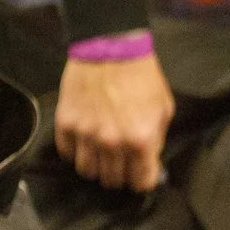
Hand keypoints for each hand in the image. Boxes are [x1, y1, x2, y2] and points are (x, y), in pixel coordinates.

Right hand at [54, 53, 174, 190]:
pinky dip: (75, 151)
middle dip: (119, 174)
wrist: (111, 46)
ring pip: (87, 171)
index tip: (139, 175)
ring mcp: (86, 134)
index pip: (140, 182)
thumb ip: (155, 139)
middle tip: (120, 162)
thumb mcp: (163, 109)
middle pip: (112, 180)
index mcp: (140, 139)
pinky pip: (67, 153)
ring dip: (95, 166)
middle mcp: (112, 142)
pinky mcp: (66, 123)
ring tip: (100, 154)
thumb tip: (149, 161)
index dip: (141, 180)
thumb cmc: (140, 76)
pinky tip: (84, 140)